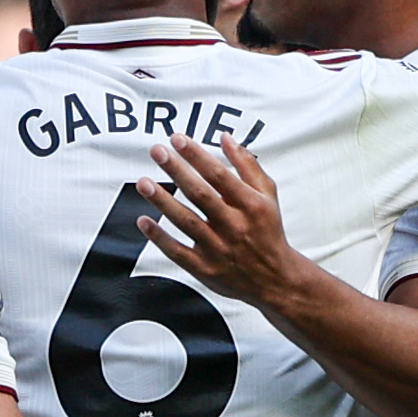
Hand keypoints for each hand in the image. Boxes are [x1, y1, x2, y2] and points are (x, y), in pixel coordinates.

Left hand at [136, 137, 293, 304]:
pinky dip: (159, 237)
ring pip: (185, 221)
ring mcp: (218, 248)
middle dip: (176, 170)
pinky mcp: (205, 268)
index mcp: (250, 205)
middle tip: (156, 151)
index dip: (196, 155)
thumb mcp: (267, 195)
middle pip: (200, 194)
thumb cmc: (267, 231)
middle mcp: (234, 226)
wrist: (274, 278)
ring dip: (162, 201)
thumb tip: (226, 138)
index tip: (177, 139)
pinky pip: (177, 251)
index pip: (219, 175)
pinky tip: (143, 221)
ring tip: (143, 183)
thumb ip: (247, 165)